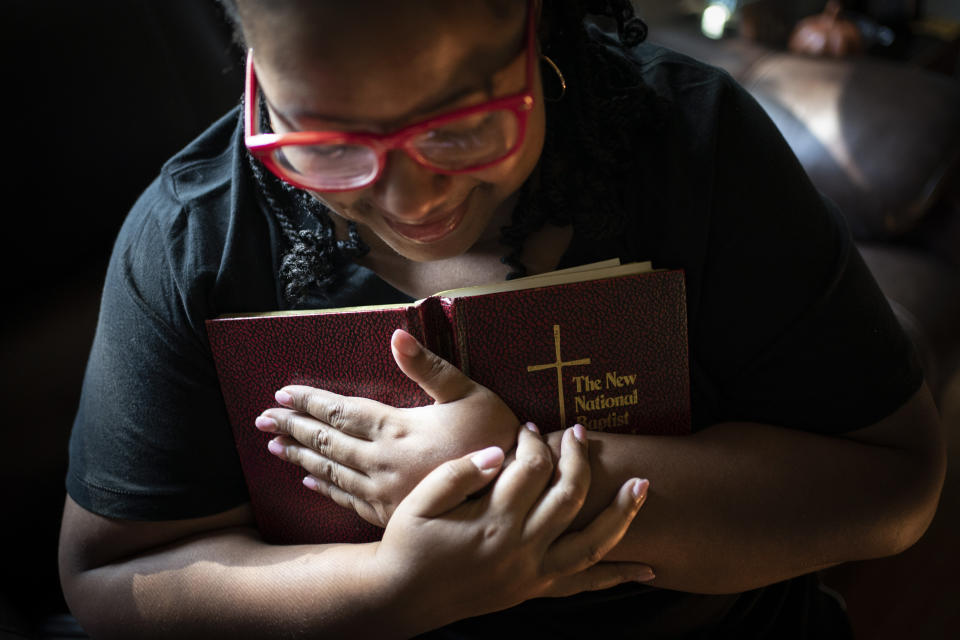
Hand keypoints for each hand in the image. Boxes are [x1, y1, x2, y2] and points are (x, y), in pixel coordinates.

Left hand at [254, 329, 519, 526]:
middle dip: (292, 428)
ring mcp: (384, 492)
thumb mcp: (469, 393)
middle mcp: (383, 462)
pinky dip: (325, 489)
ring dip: (301, 457)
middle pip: (328, 441)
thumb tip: (395, 336)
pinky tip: (309, 482)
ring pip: (331, 472)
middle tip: (262, 420)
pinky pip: (348, 500)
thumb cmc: (496, 437)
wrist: (514, 496)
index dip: (310, 402)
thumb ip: (429, 366)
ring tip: (274, 448)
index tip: (282, 394)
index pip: (342, 411)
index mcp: (398, 428)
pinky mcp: (391, 514)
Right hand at [371, 422, 652, 633]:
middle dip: (579, 459)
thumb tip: (501, 452)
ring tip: (643, 486)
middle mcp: (520, 547)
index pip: (532, 469)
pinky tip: (646, 569)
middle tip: (579, 432)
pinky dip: (617, 576)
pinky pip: (585, 584)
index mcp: (492, 520)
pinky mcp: (535, 590)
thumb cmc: (410, 542)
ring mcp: (533, 572)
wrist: (403, 597)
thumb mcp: (423, 500)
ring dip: (621, 513)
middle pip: (569, 496)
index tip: (529, 429)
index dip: (536, 443)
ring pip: (592, 543)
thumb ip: (462, 473)